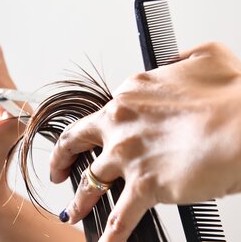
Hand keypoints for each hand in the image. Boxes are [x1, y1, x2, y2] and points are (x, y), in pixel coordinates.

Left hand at [50, 42, 240, 240]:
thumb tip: (174, 63)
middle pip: (76, 141)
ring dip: (79, 200)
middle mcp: (121, 123)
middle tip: (58, 171)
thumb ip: (181, 59)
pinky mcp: (145, 184)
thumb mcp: (205, 58)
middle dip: (62, 158)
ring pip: (90, 181)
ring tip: (72, 212)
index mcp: (130, 96)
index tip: (95, 137)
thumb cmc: (230, 94)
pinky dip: (111, 234)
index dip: (97, 128)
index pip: (103, 114)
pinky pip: (121, 217)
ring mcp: (128, 155)